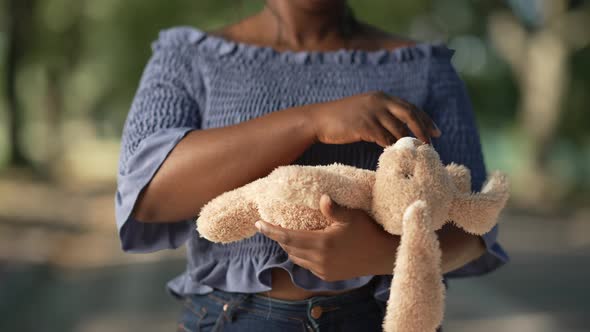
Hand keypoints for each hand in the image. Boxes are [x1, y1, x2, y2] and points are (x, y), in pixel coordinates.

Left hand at [255, 194, 400, 281]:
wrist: (382, 256)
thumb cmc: (368, 232)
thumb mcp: (352, 216)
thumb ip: (334, 209)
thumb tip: (322, 197)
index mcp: (322, 243)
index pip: (288, 237)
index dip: (271, 231)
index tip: (258, 224)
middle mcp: (319, 260)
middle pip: (289, 248)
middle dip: (278, 237)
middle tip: (269, 225)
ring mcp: (323, 270)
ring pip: (297, 258)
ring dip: (290, 247)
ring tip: (287, 234)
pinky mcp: (327, 276)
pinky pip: (307, 265)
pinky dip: (302, 255)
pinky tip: (305, 245)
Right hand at [304, 91, 440, 146]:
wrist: (319, 120)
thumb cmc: (341, 119)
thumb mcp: (364, 109)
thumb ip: (381, 114)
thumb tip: (399, 128)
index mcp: (381, 97)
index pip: (410, 107)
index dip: (425, 120)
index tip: (437, 132)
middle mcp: (378, 101)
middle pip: (409, 114)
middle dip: (423, 129)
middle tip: (431, 145)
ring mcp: (371, 112)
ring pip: (398, 128)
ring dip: (408, 142)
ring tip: (416, 154)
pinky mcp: (364, 125)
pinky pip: (384, 138)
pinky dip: (393, 147)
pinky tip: (397, 155)